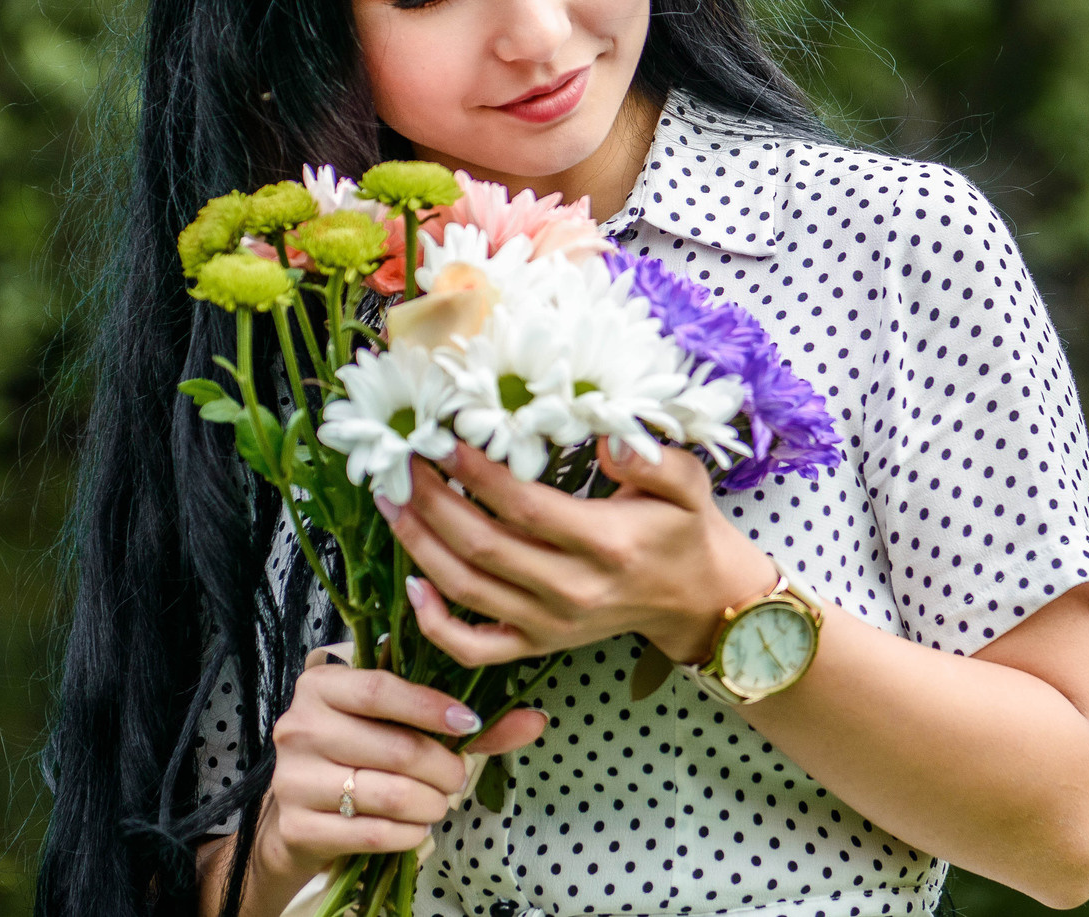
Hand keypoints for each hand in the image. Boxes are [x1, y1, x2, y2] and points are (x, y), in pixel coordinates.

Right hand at [252, 646, 548, 880]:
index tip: (468, 723)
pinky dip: (408, 834)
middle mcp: (299, 726)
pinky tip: (417, 828)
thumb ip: (466, 723)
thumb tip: (535, 720)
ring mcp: (293, 778)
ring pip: (385, 793)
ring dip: (429, 804)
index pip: (381, 689)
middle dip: (442, 767)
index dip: (431, 707)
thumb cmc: (362, 756)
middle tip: (458, 777)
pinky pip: (371, 832)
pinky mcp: (298, 826)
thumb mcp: (402, 726)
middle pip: (393, 747)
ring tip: (439, 804)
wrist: (304, 813)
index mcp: (323, 686)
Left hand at [384, 438, 776, 667]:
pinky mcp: (538, 645)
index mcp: (607, 545)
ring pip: (468, 591)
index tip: (444, 440)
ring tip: (393, 501)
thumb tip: (608, 441)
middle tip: (404, 462)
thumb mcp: (687, 484)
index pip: (526, 509)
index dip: (478, 475)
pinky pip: (473, 648)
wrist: (695, 598)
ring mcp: (550, 624)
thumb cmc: (683, 530)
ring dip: (421, 546)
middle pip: (484, 548)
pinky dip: (435, 624)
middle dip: (434, 502)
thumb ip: (653, 460)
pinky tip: (412, 583)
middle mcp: (572, 591)